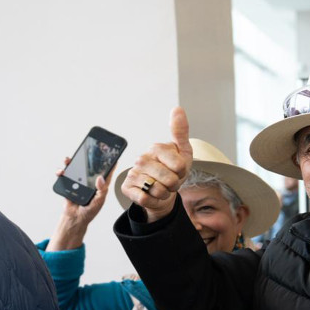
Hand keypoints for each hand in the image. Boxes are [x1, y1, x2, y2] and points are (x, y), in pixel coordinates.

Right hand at [45, 158, 116, 251]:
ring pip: (75, 169)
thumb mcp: (98, 201)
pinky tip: (61, 172)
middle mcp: (90, 182)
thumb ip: (101, 190)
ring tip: (68, 159)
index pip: (106, 173)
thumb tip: (100, 178)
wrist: (75, 218)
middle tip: (86, 151)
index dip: (109, 164)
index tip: (113, 155)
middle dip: (87, 159)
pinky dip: (61, 172)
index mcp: (100, 186)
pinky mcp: (69, 185)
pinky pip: (65, 176)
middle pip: (89, 168)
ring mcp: (79, 182)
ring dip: (70, 163)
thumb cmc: (90, 211)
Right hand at [120, 106, 193, 221]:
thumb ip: (180, 131)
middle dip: (174, 185)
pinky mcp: (126, 188)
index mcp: (156, 148)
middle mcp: (142, 159)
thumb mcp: (183, 151)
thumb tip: (177, 108)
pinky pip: (145, 199)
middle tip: (170, 181)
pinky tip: (151, 195)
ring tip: (161, 187)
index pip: (179, 166)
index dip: (183, 172)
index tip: (178, 170)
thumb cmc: (173, 170)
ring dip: (164, 193)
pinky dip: (153, 201)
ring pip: (158, 190)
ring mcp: (133, 173)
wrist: (162, 192)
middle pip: (170, 180)